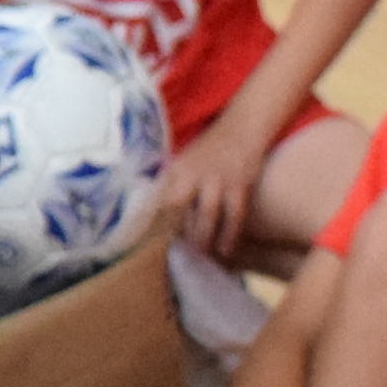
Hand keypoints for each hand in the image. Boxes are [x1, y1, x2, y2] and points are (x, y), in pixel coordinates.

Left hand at [157, 105, 270, 258]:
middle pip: (176, 206)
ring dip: (202, 239)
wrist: (242, 127)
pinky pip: (234, 215)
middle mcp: (192, 173)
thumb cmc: (209, 151)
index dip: (150, 222)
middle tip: (172, 257)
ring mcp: (217, 178)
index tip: (144, 246)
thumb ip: (170, 186)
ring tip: (199, 260)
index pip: (157, 199)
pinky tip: (225, 252)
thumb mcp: (183, 163)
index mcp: (174, 169)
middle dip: (173, 233)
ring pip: (206, 215)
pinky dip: (229, 235)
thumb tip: (154, 218)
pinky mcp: (239, 184)